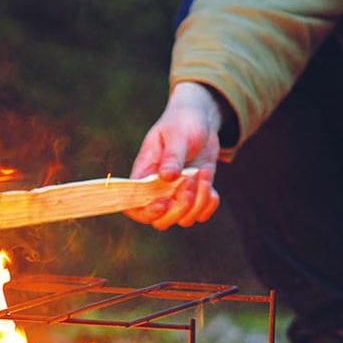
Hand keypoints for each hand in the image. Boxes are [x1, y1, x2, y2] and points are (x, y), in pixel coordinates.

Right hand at [126, 82, 220, 229]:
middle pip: (161, 221)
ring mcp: (176, 196)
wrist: (200, 121)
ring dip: (198, 201)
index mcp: (143, 175)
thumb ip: (172, 156)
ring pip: (184, 219)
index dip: (146, 213)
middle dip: (180, 207)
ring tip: (203, 172)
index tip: (164, 203)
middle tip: (190, 180)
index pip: (133, 206)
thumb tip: (166, 177)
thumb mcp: (176, 134)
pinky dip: (208, 203)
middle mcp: (157, 191)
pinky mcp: (194, 196)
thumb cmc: (182, 123)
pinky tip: (209, 182)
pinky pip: (200, 215)